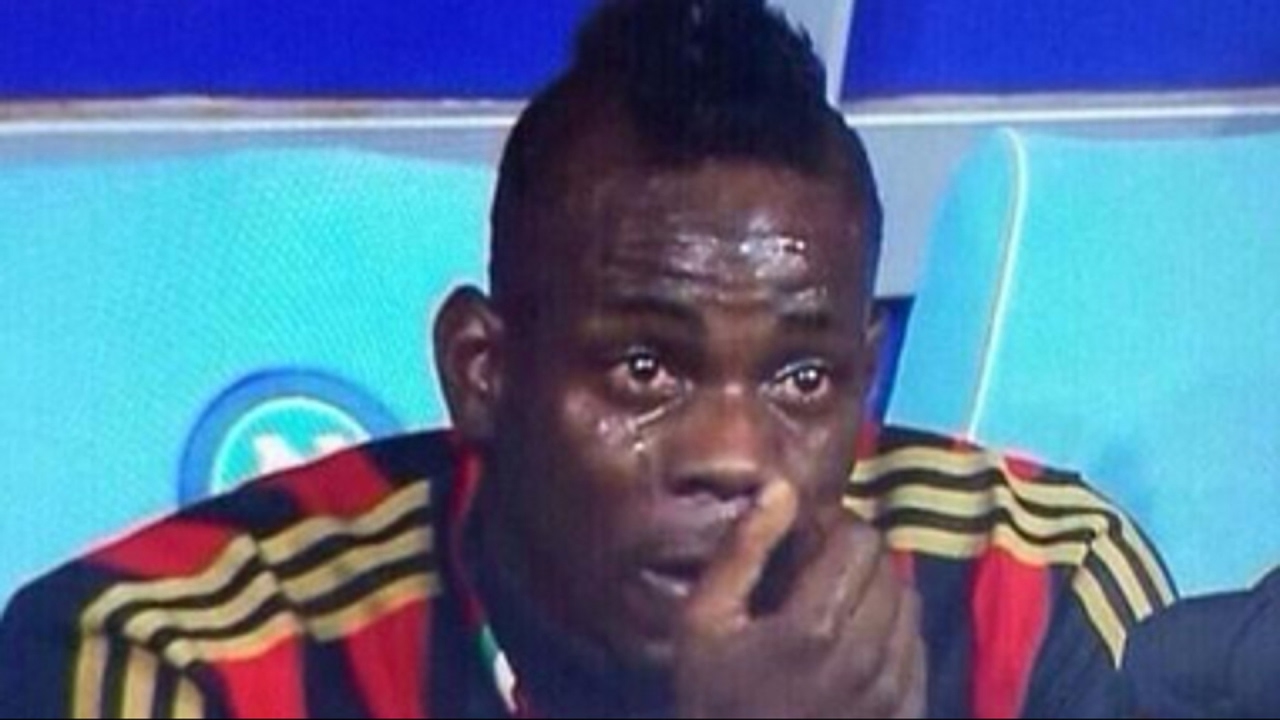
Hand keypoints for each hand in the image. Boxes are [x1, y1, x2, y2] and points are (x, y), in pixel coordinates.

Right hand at [674, 481, 925, 718]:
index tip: (809, 536)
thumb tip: (784, 488)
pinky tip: (860, 641)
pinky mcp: (905, 715)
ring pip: (910, 607)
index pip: (859, 540)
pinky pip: (919, 652)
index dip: (835, 525)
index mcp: (813, 626)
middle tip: (822, 567)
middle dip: (857, 555)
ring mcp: (891, 692)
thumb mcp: (703, 622)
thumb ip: (744, 551)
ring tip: (840, 603)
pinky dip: (896, 633)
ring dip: (879, 592)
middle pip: (889, 568)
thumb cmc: (714, 697)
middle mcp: (866, 656)